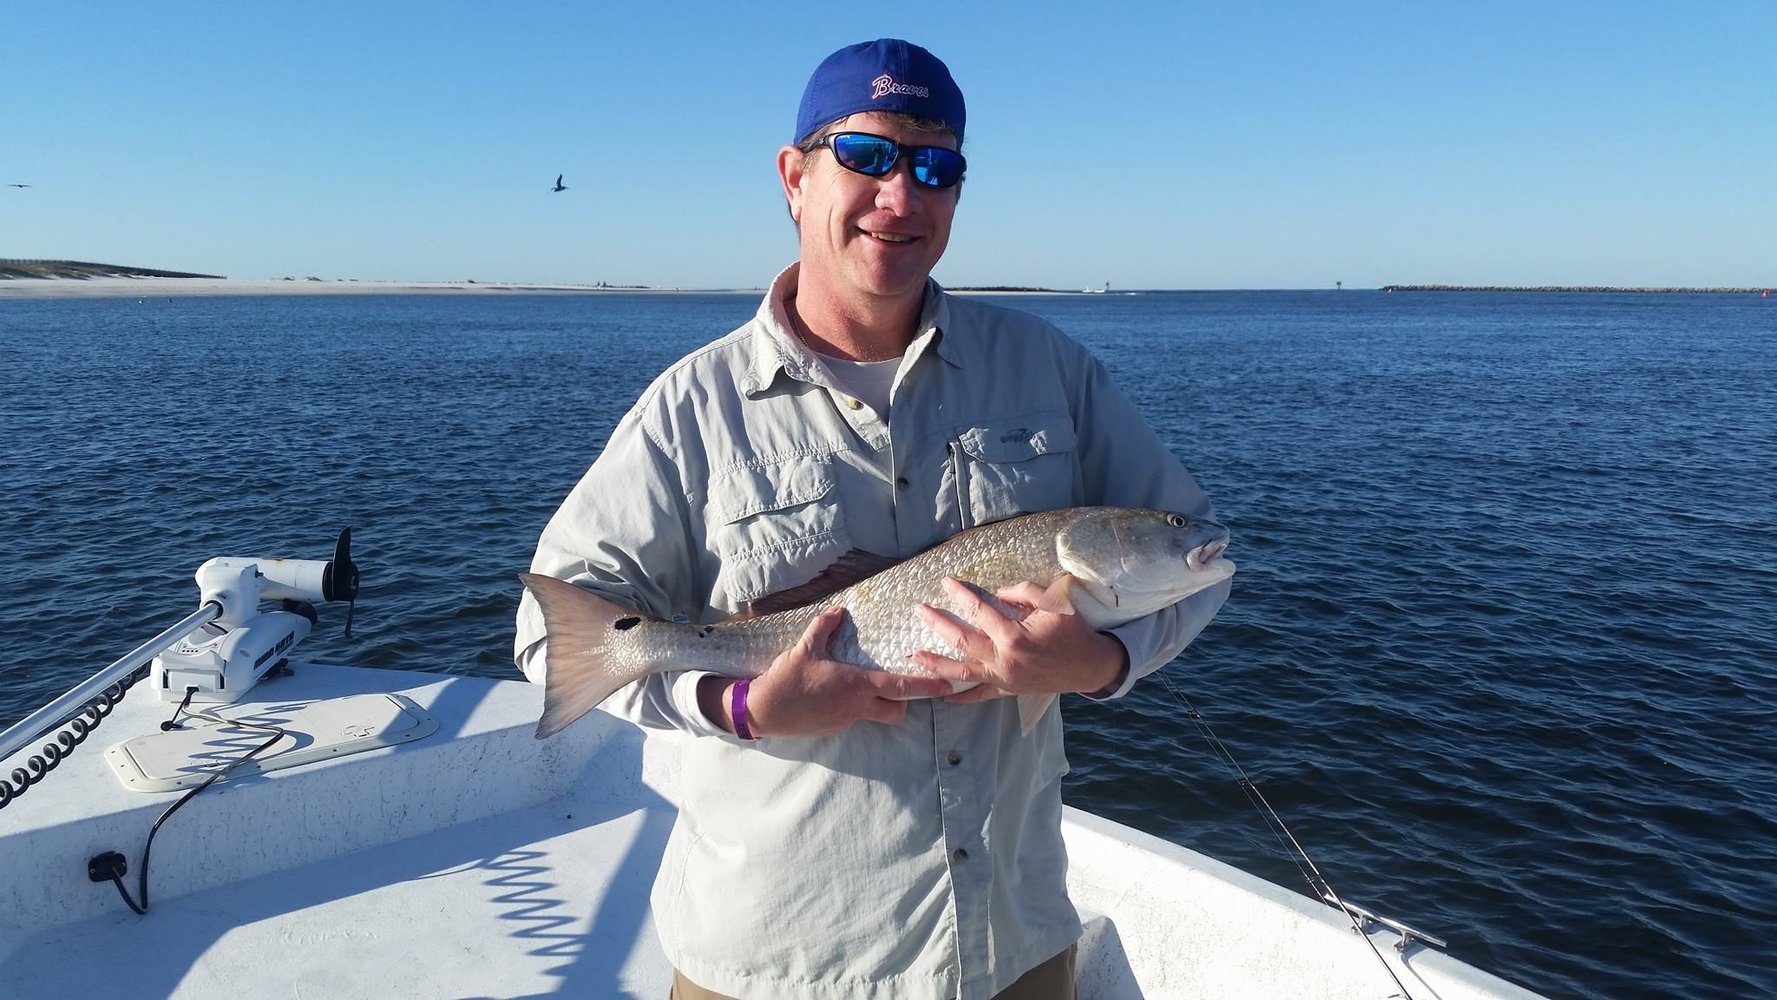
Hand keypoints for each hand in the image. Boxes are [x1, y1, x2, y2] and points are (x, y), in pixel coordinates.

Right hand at [707, 607, 954, 737]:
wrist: (764, 711)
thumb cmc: (788, 678)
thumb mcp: (806, 647)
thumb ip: (825, 626)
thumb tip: (838, 610)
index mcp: (858, 685)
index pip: (902, 687)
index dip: (927, 687)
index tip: (947, 685)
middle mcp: (858, 706)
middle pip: (897, 712)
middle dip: (905, 703)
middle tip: (902, 688)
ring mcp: (846, 720)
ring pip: (876, 716)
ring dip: (878, 705)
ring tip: (865, 689)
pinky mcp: (834, 729)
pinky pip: (854, 719)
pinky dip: (855, 708)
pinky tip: (836, 696)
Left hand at [908, 578, 1128, 701]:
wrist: (1090, 666)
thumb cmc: (1073, 632)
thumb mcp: (1054, 603)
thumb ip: (1024, 592)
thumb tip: (997, 592)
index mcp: (1014, 636)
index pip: (979, 611)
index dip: (961, 595)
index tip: (945, 583)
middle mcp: (1004, 660)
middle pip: (961, 641)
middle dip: (937, 624)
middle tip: (919, 610)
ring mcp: (1004, 679)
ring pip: (962, 673)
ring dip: (936, 664)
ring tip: (914, 656)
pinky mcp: (1008, 691)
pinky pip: (979, 695)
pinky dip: (960, 696)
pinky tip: (942, 694)